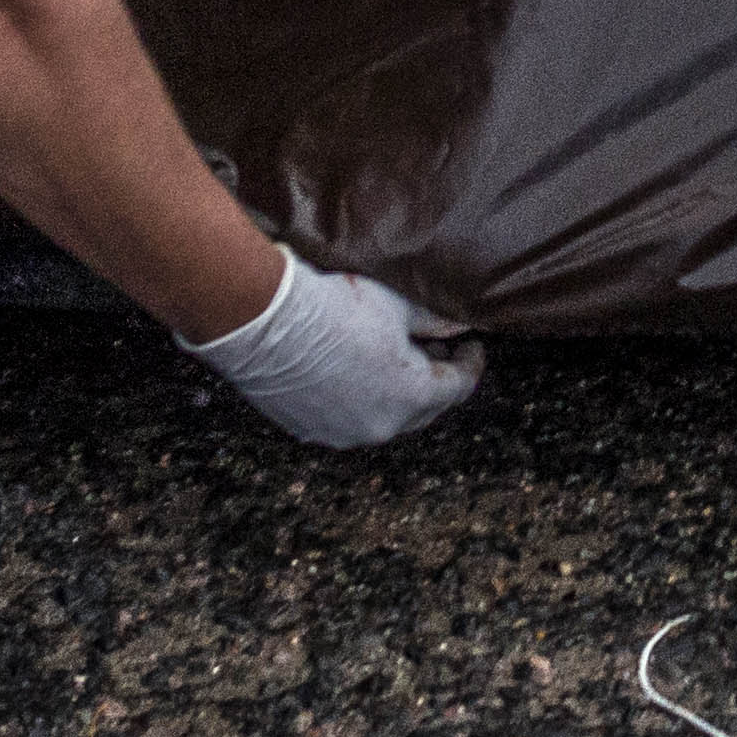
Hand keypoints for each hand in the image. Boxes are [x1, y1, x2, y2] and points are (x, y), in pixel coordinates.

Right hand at [185, 251, 485, 448]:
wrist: (264, 319)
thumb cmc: (334, 305)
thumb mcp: (397, 303)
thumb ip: (434, 318)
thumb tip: (455, 324)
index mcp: (409, 399)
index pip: (457, 387)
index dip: (470, 363)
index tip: (472, 346)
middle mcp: (378, 427)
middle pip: (423, 408)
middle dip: (434, 378)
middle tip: (436, 349)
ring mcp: (340, 433)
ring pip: (383, 416)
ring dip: (396, 391)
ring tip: (395, 358)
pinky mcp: (307, 429)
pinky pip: (346, 418)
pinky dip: (359, 397)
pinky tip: (355, 371)